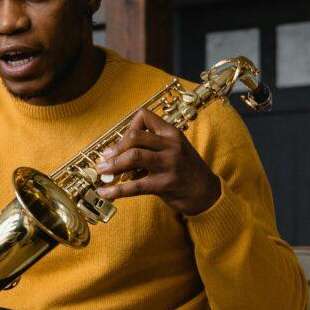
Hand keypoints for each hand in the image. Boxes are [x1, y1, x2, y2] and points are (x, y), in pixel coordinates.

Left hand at [95, 108, 221, 215]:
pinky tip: (105, 192)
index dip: (128, 127)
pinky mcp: (165, 184)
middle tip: (105, 157)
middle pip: (134, 136)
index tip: (122, 141)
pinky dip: (116, 190)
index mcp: (172, 133)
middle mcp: (171, 145)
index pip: (144, 117)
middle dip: (115, 147)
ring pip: (133, 156)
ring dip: (113, 164)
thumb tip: (119, 152)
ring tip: (102, 171)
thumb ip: (152, 146)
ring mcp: (169, 164)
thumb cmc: (187, 170)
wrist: (207, 193)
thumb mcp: (174, 149)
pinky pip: (135, 186)